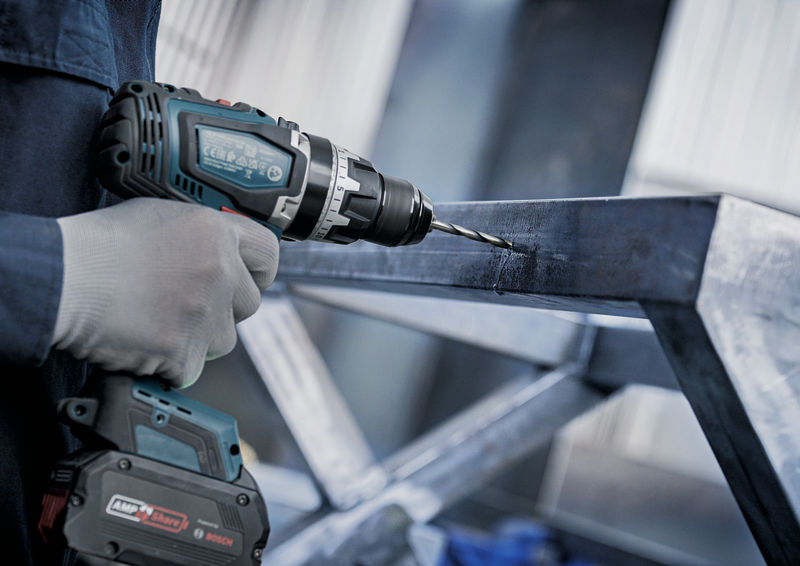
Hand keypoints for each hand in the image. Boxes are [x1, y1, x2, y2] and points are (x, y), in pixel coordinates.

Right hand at [51, 198, 278, 387]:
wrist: (66, 279)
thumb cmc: (101, 246)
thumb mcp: (160, 217)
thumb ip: (201, 236)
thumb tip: (220, 250)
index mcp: (216, 233)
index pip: (268, 254)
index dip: (260, 270)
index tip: (252, 279)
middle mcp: (219, 271)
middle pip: (251, 303)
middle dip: (227, 309)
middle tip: (192, 306)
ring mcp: (205, 312)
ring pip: (225, 340)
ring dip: (200, 338)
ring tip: (160, 321)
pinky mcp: (185, 350)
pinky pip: (192, 367)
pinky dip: (171, 363)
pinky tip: (145, 341)